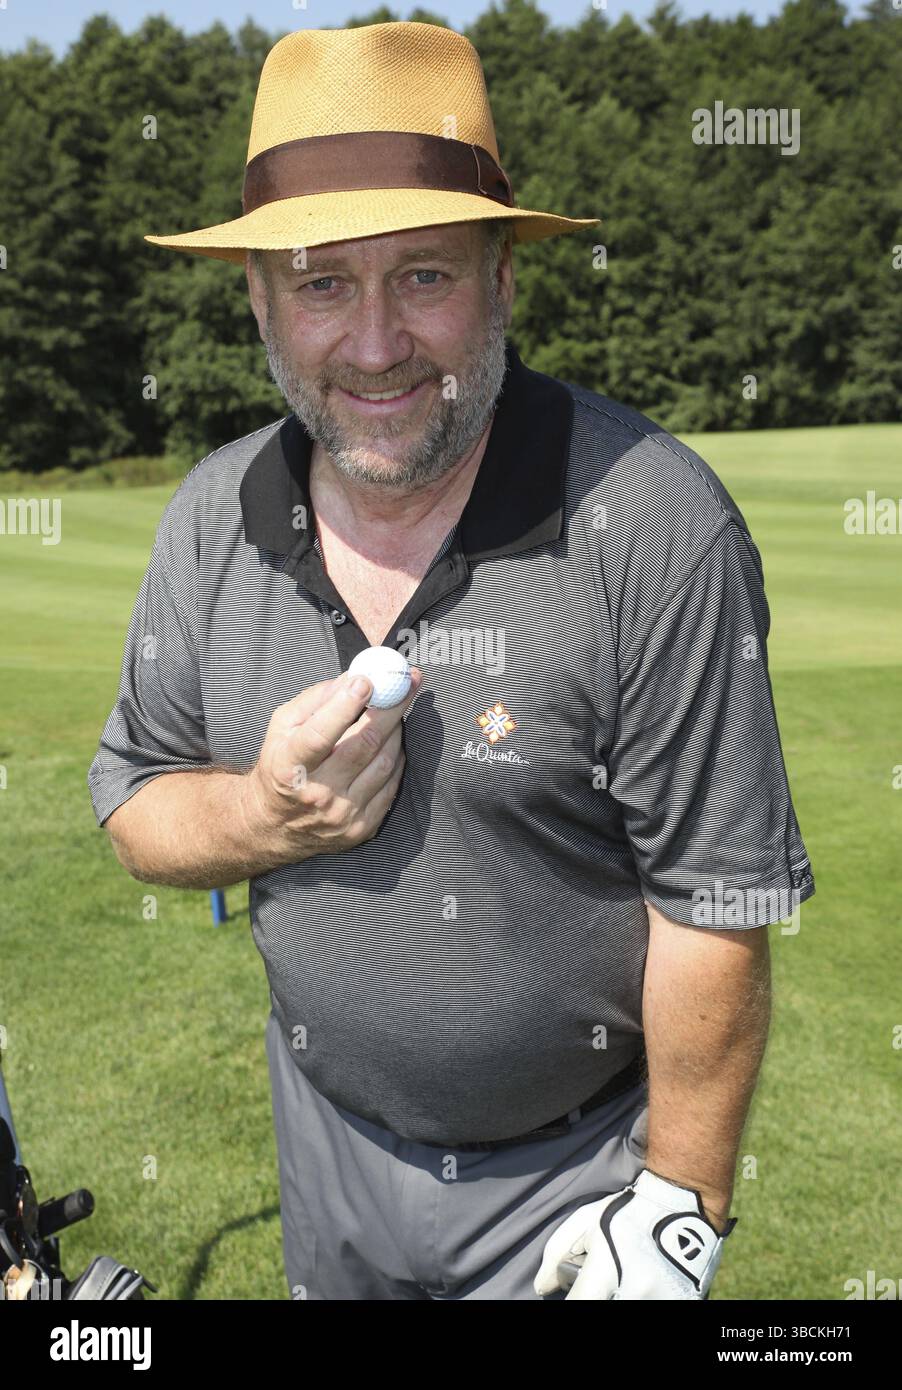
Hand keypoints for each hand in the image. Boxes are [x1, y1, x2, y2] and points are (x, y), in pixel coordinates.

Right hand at [240, 666, 421, 862]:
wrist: (275, 826)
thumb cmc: (280, 766)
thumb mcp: (282, 727)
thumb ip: (317, 699)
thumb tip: (355, 677)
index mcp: (289, 766)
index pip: (319, 735)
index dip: (344, 706)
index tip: (367, 680)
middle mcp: (317, 793)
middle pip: (364, 745)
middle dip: (391, 708)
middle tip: (408, 681)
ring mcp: (343, 814)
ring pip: (385, 763)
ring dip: (397, 730)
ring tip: (396, 710)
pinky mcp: (363, 828)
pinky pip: (392, 785)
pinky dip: (397, 757)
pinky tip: (393, 742)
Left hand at [534, 1169, 735, 1300]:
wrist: (683, 1206)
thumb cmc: (629, 1212)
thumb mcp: (586, 1221)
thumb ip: (556, 1254)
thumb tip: (542, 1287)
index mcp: (607, 1270)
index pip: (578, 1304)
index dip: (573, 1299)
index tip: (575, 1293)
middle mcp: (635, 1292)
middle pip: (604, 1304)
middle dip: (599, 1294)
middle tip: (603, 1281)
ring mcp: (662, 1300)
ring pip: (628, 1303)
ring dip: (622, 1293)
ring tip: (627, 1276)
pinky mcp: (684, 1302)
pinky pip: (653, 1304)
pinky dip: (644, 1295)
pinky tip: (646, 1282)